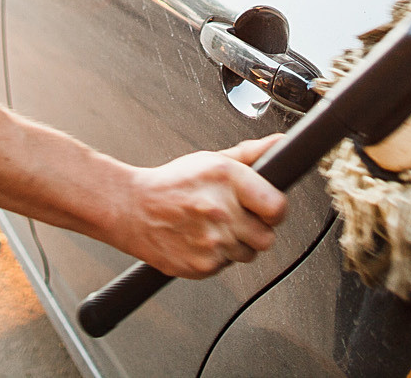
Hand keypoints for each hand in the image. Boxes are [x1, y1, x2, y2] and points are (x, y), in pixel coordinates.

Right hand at [112, 136, 285, 278]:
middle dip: (255, 229)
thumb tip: (279, 144)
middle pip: (267, 237)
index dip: (275, 210)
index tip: (267, 209)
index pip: (277, 207)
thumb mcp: (211, 160)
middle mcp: (221, 210)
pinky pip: (226, 266)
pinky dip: (217, 257)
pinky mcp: (202, 265)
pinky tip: (200, 240)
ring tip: (213, 228)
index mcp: (227, 178)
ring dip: (235, 244)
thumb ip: (251, 154)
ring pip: (248, 254)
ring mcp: (212, 241)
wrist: (132, 208)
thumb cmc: (172, 184)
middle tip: (236, 219)